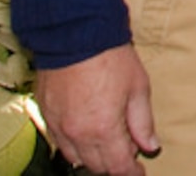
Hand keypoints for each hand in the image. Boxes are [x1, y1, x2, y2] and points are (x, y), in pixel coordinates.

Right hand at [35, 45, 158, 175]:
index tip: (138, 172)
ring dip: (93, 157)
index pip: (118, 166)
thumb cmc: (111, 57)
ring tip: (108, 142)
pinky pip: (60, 143)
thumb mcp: (138, 88)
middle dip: (114, 164)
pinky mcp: (46, 115)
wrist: (75, 34)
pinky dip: (74, 145)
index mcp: (103, 129)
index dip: (131, 172)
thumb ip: (142, 122)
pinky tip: (86, 134)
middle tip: (128, 152)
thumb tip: (150, 146)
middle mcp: (77, 134)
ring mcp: (58, 126)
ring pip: (76, 158)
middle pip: (97, 166)